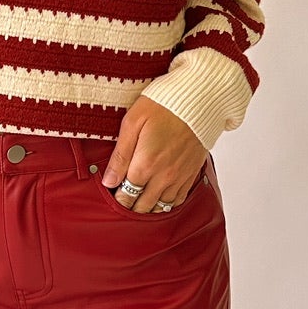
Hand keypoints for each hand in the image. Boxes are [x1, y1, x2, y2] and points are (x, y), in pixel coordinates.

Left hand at [101, 98, 207, 212]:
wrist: (198, 100)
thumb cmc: (163, 105)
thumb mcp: (132, 123)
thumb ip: (120, 156)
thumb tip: (109, 181)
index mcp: (145, 164)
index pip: (126, 195)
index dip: (117, 200)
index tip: (113, 197)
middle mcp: (164, 176)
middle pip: (143, 206)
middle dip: (131, 208)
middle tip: (123, 203)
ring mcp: (179, 177)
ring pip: (161, 207)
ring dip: (149, 209)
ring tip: (139, 205)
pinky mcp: (191, 173)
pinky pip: (178, 199)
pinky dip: (167, 204)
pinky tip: (160, 200)